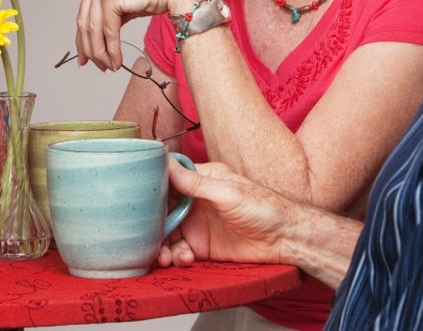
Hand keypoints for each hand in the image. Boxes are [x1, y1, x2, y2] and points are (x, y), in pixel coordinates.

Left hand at [75, 0, 203, 70]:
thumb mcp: (124, 3)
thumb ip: (107, 16)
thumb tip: (95, 40)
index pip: (83, 13)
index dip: (82, 39)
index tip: (84, 57)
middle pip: (85, 23)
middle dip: (91, 50)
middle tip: (100, 66)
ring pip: (94, 29)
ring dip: (101, 54)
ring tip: (110, 67)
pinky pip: (108, 31)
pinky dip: (112, 50)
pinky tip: (117, 62)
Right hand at [157, 158, 290, 268]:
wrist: (285, 240)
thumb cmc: (264, 207)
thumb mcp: (227, 192)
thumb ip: (196, 182)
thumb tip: (167, 164)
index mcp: (202, 180)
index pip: (169, 180)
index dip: (152, 189)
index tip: (137, 198)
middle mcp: (196, 202)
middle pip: (164, 210)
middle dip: (152, 224)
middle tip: (146, 235)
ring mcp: (198, 225)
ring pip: (168, 234)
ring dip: (162, 245)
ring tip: (166, 256)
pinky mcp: (203, 247)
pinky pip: (180, 251)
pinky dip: (176, 257)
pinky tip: (184, 259)